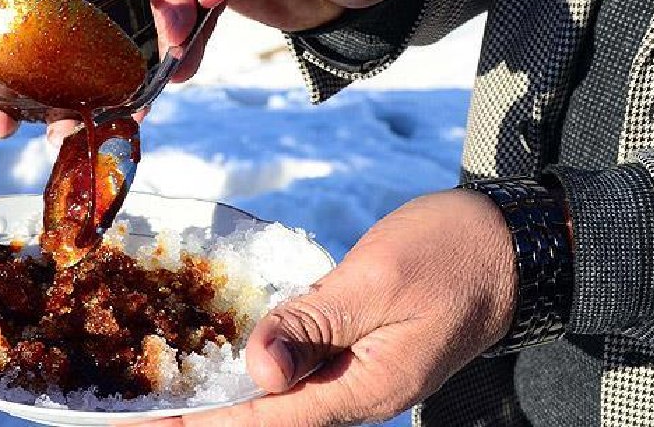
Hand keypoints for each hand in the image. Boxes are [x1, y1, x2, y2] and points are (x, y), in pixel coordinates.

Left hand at [130, 189, 516, 426]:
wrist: (510, 245)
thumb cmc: (449, 254)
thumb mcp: (374, 281)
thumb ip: (313, 326)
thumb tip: (258, 375)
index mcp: (364, 388)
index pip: (267, 418)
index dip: (205, 421)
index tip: (150, 422)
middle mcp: (359, 393)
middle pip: (269, 415)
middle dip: (208, 413)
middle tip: (143, 408)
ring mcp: (361, 375)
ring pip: (282, 395)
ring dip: (229, 395)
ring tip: (170, 391)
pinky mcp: (360, 351)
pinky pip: (301, 369)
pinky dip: (260, 367)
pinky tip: (226, 361)